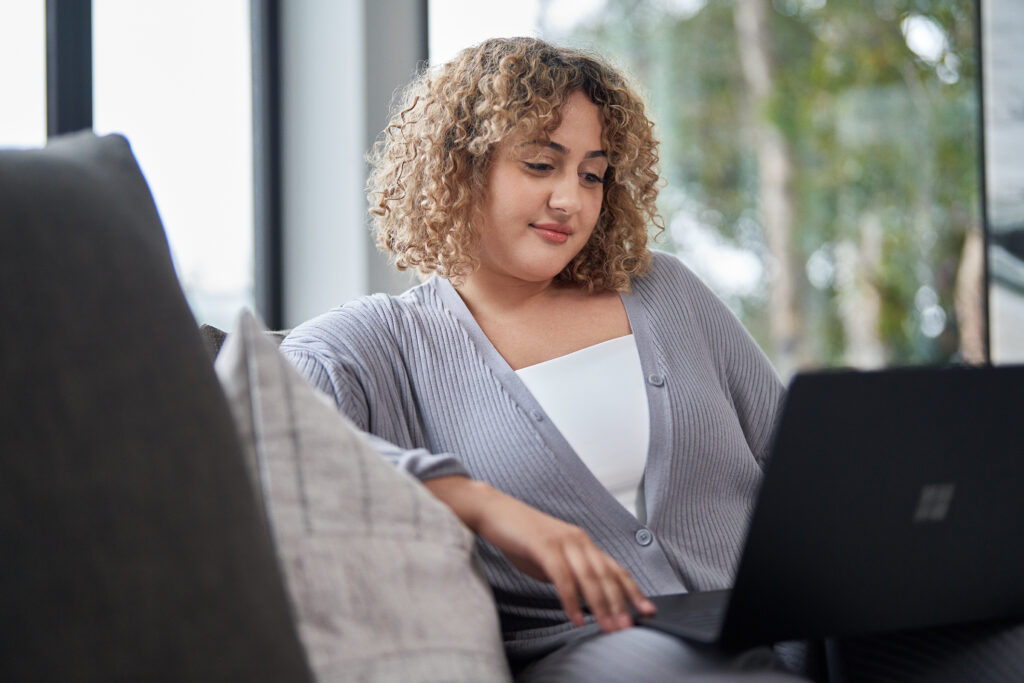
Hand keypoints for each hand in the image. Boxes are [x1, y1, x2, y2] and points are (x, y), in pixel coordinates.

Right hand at [425, 476, 656, 631]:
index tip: (648, 611)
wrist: (493, 511)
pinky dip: (571, 600)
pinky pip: (563, 577)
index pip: (615, 568)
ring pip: (589, 576)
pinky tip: (577, 617)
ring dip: (601, 605)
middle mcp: (578, 539)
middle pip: (606, 574)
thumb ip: (569, 573)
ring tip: (609, 627)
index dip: (633, 590)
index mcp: (583, 542)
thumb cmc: (520, 536)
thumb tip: (584, 598)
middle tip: (628, 627)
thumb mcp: (551, 557)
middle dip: (620, 603)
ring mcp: (562, 541)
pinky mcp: (544, 545)